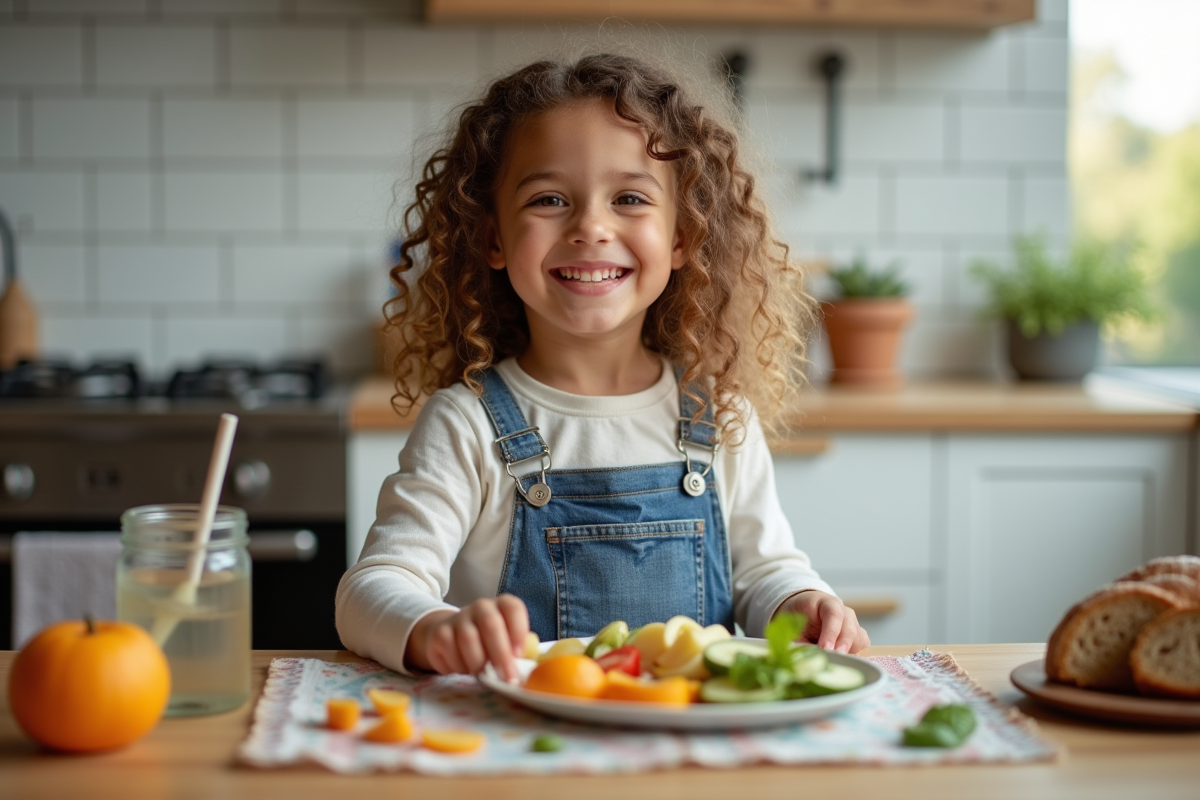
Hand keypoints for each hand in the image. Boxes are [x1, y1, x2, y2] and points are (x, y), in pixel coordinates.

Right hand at [406, 594, 529, 682]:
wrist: (452, 636)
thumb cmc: (488, 642)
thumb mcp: (506, 642)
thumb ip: (518, 649)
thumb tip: (527, 663)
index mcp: (502, 605)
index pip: (513, 608)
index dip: (518, 629)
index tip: (519, 654)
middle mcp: (481, 606)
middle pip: (491, 625)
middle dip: (501, 655)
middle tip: (507, 677)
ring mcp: (459, 617)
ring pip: (469, 640)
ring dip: (478, 663)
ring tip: (483, 675)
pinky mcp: (440, 632)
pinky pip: (451, 652)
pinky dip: (460, 667)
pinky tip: (465, 669)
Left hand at [775, 590, 869, 653]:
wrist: (805, 610)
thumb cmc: (798, 617)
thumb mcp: (793, 626)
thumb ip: (799, 640)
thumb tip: (805, 658)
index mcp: (825, 603)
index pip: (833, 614)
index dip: (830, 633)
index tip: (825, 649)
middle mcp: (843, 612)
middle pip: (850, 627)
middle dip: (843, 645)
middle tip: (835, 658)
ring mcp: (852, 623)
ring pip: (859, 638)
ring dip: (849, 652)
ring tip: (836, 662)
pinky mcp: (856, 636)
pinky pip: (861, 646)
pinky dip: (854, 655)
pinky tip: (842, 661)